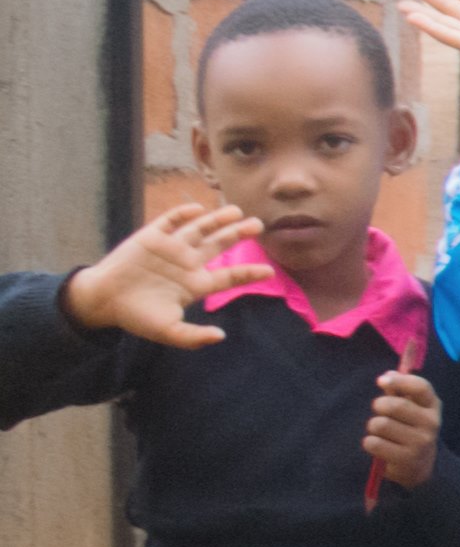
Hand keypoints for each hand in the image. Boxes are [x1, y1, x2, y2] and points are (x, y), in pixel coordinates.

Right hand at [62, 201, 252, 346]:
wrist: (103, 301)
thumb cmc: (137, 316)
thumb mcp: (168, 331)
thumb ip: (194, 336)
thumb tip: (221, 337)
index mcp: (196, 284)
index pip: (229, 276)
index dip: (248, 272)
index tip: (270, 270)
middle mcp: (187, 263)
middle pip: (219, 244)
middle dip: (238, 233)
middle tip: (258, 224)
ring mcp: (170, 248)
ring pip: (199, 229)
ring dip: (217, 219)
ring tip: (236, 211)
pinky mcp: (151, 237)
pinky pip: (170, 221)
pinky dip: (183, 214)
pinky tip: (197, 209)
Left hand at [362, 365, 442, 490]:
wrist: (422, 466)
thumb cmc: (411, 430)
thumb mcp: (412, 409)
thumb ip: (400, 391)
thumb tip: (388, 374)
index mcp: (432, 406)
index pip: (421, 387)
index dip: (399, 381)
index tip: (381, 381)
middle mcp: (431, 423)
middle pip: (395, 405)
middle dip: (379, 405)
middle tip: (378, 411)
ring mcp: (420, 442)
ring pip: (381, 424)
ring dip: (373, 426)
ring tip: (379, 432)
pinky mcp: (406, 459)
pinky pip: (374, 443)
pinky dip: (370, 443)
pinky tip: (378, 446)